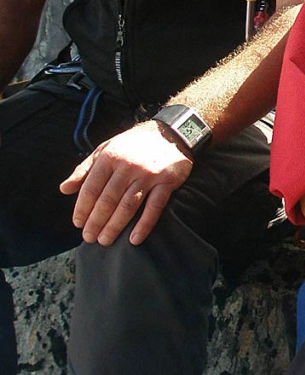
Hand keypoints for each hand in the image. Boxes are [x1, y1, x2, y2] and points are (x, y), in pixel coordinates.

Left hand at [60, 122, 193, 245]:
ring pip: (128, 205)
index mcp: (110, 157)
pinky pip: (154, 207)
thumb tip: (64, 189)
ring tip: (105, 240)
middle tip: (89, 238)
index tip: (78, 223)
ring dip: (115, 226)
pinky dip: (144, 225)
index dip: (82, 208)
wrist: (170, 134)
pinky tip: (134, 239)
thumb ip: (84, 170)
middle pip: (108, 200)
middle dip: (96, 221)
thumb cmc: (132, 145)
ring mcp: (148, 175)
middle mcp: (128, 166)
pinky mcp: (167, 182)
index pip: (91, 187)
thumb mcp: (105, 150)